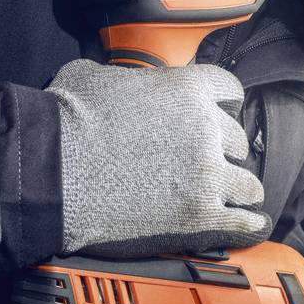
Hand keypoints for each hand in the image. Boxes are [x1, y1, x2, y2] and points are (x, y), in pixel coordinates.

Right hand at [46, 59, 270, 257]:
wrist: (53, 171)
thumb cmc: (65, 122)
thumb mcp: (93, 76)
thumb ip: (123, 79)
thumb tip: (116, 85)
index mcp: (185, 89)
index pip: (229, 90)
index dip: (226, 106)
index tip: (224, 116)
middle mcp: (205, 128)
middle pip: (238, 140)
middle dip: (226, 152)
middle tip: (212, 165)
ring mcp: (207, 173)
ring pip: (246, 183)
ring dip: (240, 190)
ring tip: (236, 199)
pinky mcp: (201, 215)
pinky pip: (243, 222)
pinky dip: (249, 226)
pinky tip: (250, 227)